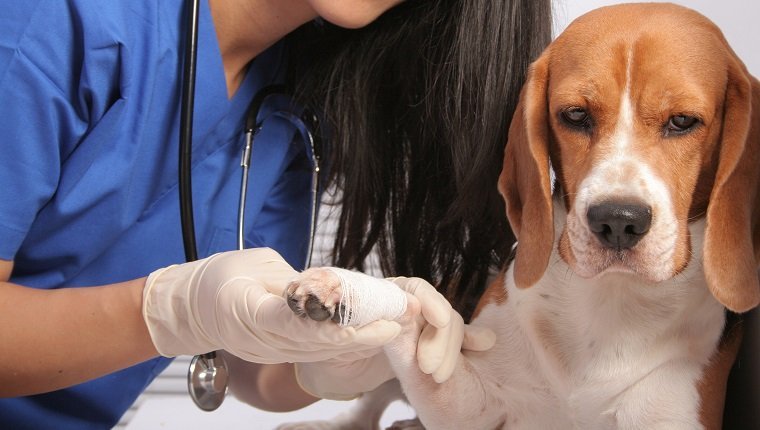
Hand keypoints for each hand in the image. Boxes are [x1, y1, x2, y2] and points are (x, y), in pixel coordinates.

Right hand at [142, 248, 401, 362]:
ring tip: (393, 324)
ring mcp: (270, 351)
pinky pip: (314, 351)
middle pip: (317, 343)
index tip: (367, 319)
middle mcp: (263, 340)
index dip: (336, 324)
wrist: (189, 310)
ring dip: (358, 340)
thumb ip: (291, 280)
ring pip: (320, 351)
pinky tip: (370, 334)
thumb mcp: (251, 265)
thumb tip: (327, 287)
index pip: (298, 321)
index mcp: (251, 312)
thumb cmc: (217, 280)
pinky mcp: (277, 352)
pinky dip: (343, 343)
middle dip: (361, 335)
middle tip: (397, 322)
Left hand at [294, 276, 495, 398]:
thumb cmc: (326, 345)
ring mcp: (419, 325)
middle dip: (441, 340)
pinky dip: (468, 344)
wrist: (325, 368)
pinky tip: (484, 344)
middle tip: (430, 370)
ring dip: (451, 351)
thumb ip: (362, 328)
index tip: (439, 320)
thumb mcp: (336, 335)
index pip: (416, 289)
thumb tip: (396, 320)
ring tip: (439, 377)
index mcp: (385, 294)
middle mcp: (406, 305)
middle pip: (438, 312)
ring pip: (448, 329)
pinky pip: (453, 342)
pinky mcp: (427, 346)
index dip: (430, 302)